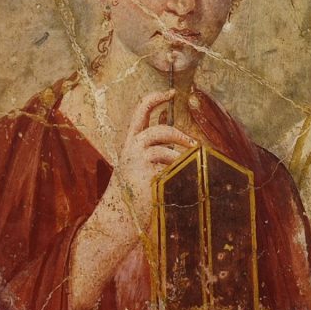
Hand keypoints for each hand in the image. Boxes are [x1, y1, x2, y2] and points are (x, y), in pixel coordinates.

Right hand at [109, 89, 196, 231]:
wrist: (117, 218)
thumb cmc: (131, 191)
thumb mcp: (137, 163)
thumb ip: (152, 144)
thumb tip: (170, 122)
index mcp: (130, 142)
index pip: (140, 111)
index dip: (155, 98)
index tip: (170, 92)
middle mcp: (132, 148)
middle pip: (161, 130)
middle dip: (180, 135)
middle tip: (193, 144)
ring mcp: (138, 161)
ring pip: (167, 150)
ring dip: (180, 158)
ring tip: (186, 166)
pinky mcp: (147, 175)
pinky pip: (170, 168)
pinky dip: (177, 174)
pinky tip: (174, 183)